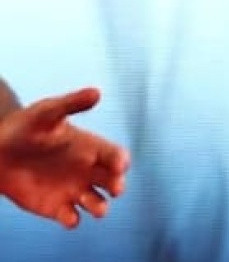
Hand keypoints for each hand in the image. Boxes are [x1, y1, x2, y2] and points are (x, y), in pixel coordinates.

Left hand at [0, 88, 130, 228]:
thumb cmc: (24, 126)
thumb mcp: (46, 112)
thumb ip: (71, 104)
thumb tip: (97, 92)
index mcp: (91, 148)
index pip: (117, 156)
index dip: (122, 162)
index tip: (119, 165)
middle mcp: (87, 170)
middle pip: (114, 182)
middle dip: (118, 186)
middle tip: (115, 188)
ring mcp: (73, 190)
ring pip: (98, 203)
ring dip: (101, 207)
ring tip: (95, 207)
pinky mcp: (55, 207)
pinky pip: (72, 218)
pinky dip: (73, 220)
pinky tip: (67, 215)